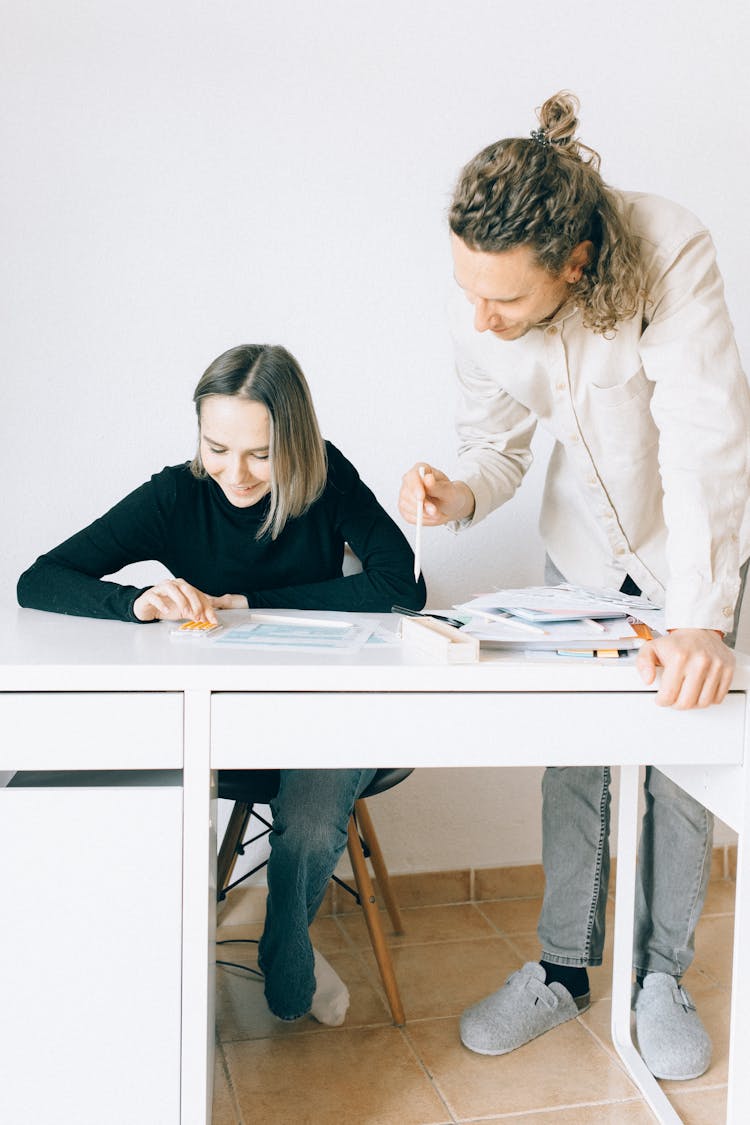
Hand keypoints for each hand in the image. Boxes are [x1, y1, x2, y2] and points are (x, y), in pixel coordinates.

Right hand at [133, 580, 247, 622]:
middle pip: (187, 589)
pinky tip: (167, 610)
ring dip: (181, 601)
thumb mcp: (184, 611)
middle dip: (195, 603)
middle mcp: (173, 585)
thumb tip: (207, 619)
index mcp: (184, 587)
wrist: (146, 607)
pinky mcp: (150, 595)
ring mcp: (161, 588)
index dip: (207, 607)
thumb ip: (195, 613)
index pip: (199, 595)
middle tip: (198, 616)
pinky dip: (162, 603)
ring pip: (172, 589)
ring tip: (185, 613)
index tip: (212, 619)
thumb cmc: (166, 606)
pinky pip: (155, 597)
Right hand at [398, 463, 475, 525]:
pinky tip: (431, 518)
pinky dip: (421, 520)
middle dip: (421, 506)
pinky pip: (408, 516)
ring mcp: (405, 494)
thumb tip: (427, 479)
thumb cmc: (450, 495)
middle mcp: (409, 481)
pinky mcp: (404, 508)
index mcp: (421, 470)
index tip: (421, 498)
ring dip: (423, 515)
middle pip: (406, 493)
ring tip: (438, 515)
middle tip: (435, 512)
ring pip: (405, 506)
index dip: (415, 487)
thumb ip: (438, 486)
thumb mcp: (449, 491)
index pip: (412, 476)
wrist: (450, 505)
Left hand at [636, 628, 734, 708]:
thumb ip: (643, 663)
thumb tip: (647, 680)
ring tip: (686, 695)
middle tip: (673, 699)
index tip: (661, 698)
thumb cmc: (675, 643)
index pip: (669, 694)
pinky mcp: (728, 669)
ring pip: (703, 702)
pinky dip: (708, 700)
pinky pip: (718, 697)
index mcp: (679, 657)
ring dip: (693, 704)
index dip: (662, 701)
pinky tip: (700, 692)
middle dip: (676, 705)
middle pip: (687, 702)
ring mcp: (716, 666)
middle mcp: (700, 661)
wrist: (699, 630)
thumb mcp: (651, 648)